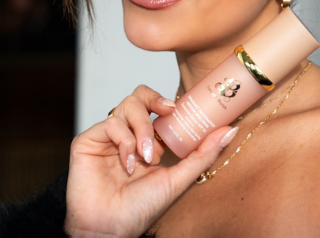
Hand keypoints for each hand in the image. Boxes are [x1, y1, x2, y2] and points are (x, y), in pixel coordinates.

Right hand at [64, 85, 236, 237]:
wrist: (110, 229)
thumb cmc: (142, 208)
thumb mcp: (179, 178)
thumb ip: (203, 153)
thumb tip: (231, 130)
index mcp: (148, 139)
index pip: (157, 106)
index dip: (167, 101)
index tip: (177, 108)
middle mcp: (129, 133)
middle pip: (139, 95)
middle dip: (154, 98)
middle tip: (167, 110)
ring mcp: (108, 136)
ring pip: (127, 105)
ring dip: (141, 128)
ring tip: (146, 155)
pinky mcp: (88, 140)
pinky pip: (110, 123)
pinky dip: (123, 141)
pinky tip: (128, 163)